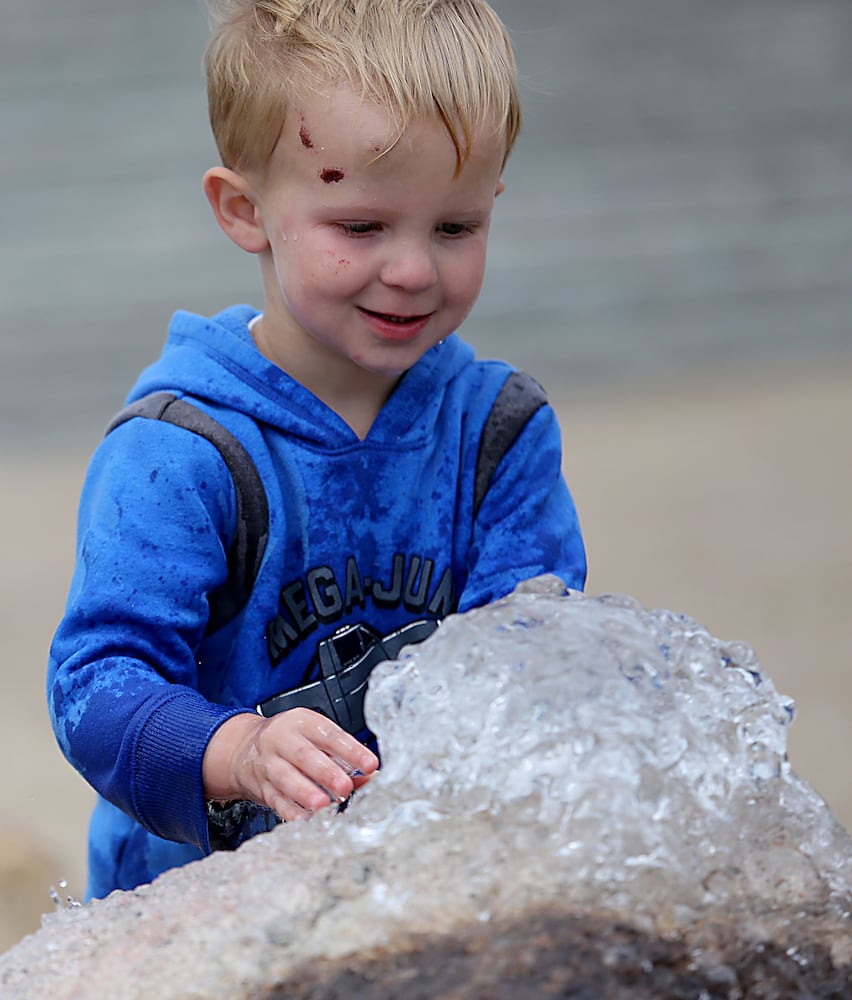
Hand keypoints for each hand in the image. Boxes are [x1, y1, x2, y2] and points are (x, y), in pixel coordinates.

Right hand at [202, 709, 378, 821]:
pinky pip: (276, 800)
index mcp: (302, 723)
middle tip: (345, 787)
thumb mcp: (316, 738)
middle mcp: (282, 740)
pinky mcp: (262, 787)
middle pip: (304, 755)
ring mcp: (269, 763)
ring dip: (305, 793)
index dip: (351, 750)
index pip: (330, 735)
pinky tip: (305, 818)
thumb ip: (344, 757)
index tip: (370, 764)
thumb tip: (372, 776)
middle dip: (326, 773)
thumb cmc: (290, 741)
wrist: (244, 748)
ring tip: (323, 805)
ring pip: (285, 777)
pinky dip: (291, 810)